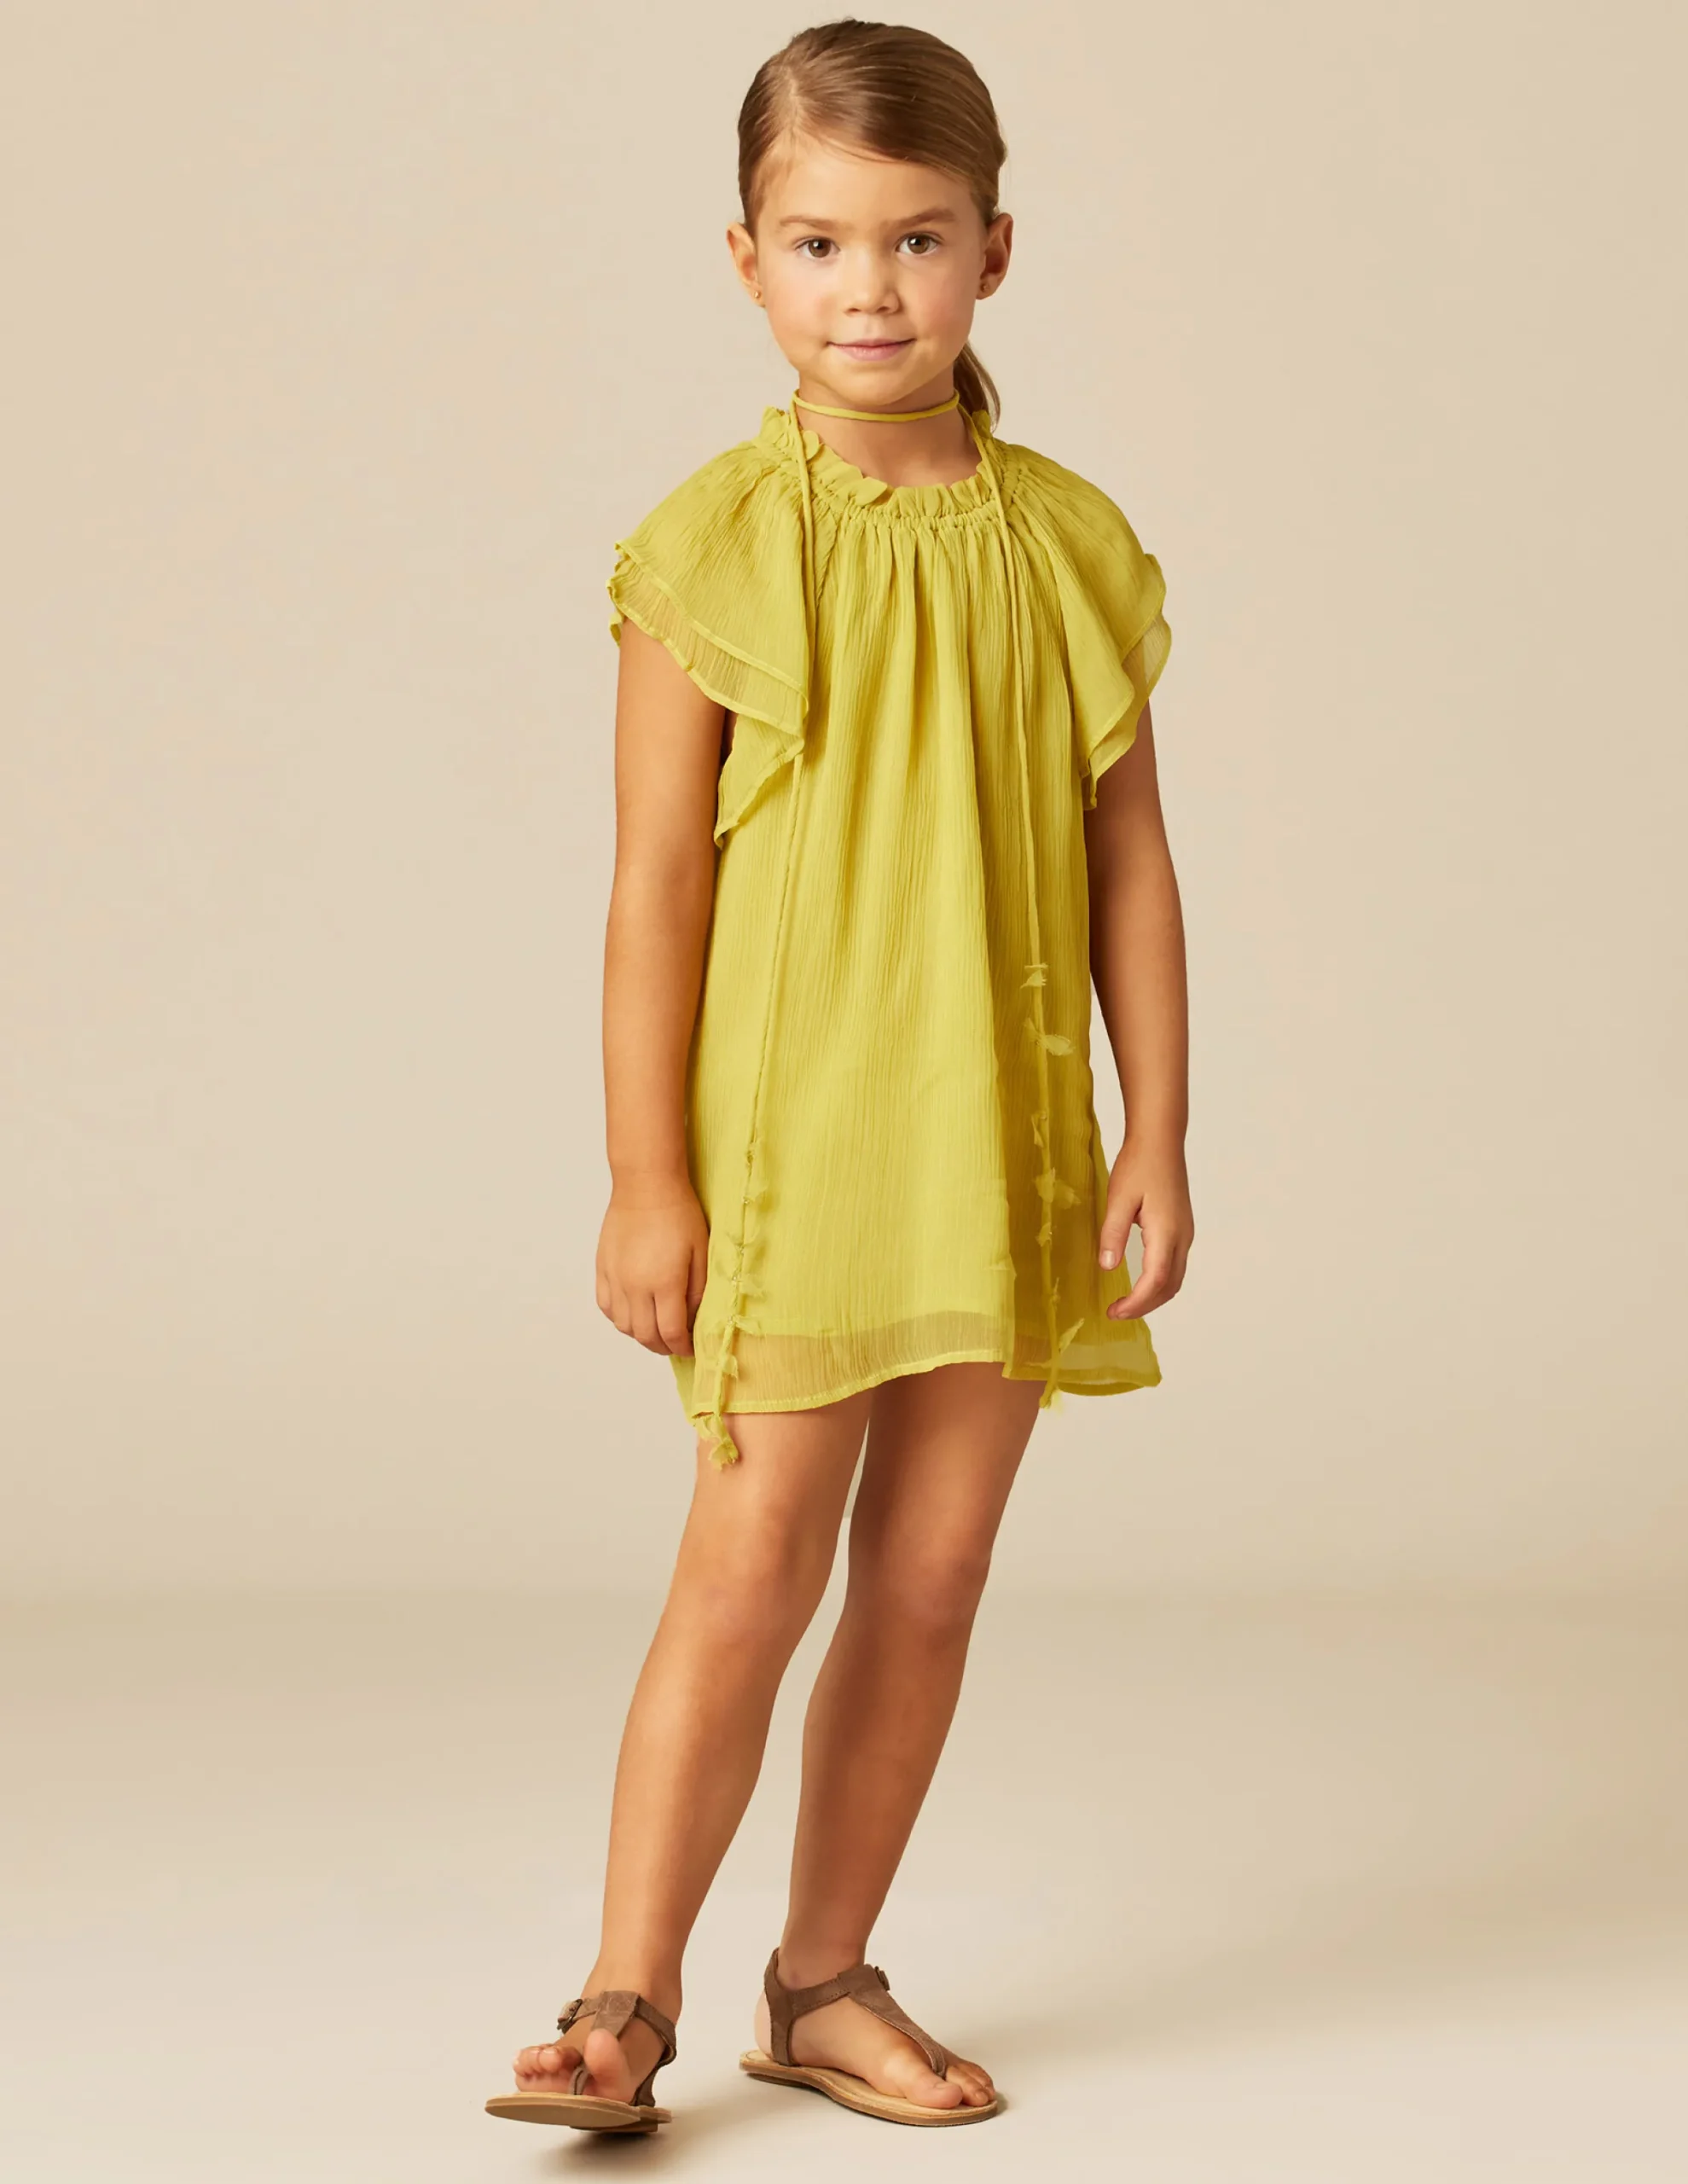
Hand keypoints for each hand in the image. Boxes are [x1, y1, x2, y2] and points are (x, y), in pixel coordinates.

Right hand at [596, 1175, 708, 1355]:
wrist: (646, 1186)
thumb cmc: (680, 1214)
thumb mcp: (701, 1253)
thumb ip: (698, 1291)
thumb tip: (694, 1319)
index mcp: (665, 1283)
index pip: (671, 1332)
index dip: (683, 1347)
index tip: (691, 1348)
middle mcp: (635, 1287)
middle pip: (645, 1335)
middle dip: (663, 1346)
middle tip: (675, 1344)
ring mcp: (615, 1279)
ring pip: (624, 1326)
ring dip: (641, 1335)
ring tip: (656, 1330)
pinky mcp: (602, 1269)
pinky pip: (607, 1307)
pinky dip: (620, 1318)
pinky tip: (634, 1313)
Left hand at [1098, 1135, 1193, 1319]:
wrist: (1161, 1140)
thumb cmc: (1139, 1164)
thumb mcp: (1118, 1198)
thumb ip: (1112, 1234)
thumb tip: (1107, 1267)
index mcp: (1166, 1232)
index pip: (1154, 1281)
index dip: (1135, 1303)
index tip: (1113, 1312)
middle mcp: (1182, 1237)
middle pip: (1169, 1287)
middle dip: (1144, 1306)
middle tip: (1116, 1313)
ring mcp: (1185, 1233)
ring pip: (1175, 1278)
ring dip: (1153, 1296)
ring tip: (1127, 1303)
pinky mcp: (1182, 1228)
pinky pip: (1175, 1265)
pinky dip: (1160, 1282)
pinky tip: (1141, 1281)